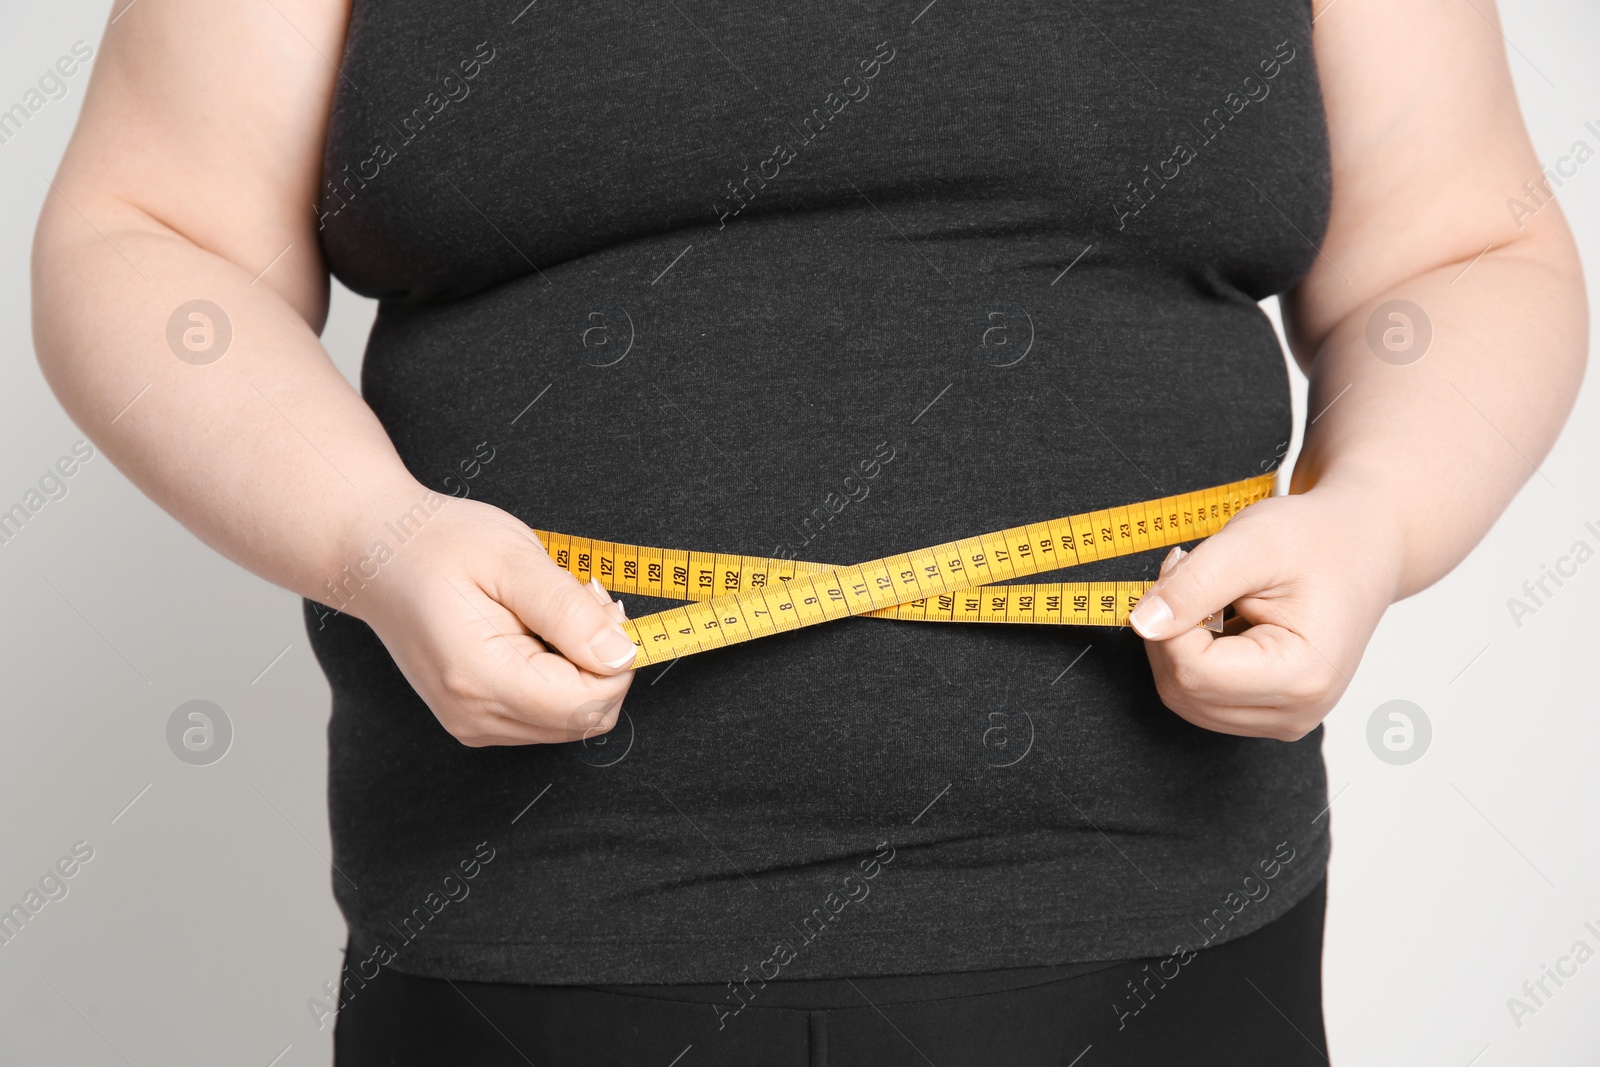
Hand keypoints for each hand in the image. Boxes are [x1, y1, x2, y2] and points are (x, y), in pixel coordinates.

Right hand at [342, 489, 637, 746]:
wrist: (374, 553)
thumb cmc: (435, 544)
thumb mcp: (512, 557)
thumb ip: (569, 612)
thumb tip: (623, 655)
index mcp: (482, 678)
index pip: (590, 702)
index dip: (616, 655)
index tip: (596, 601)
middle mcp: (476, 716)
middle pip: (587, 717)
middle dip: (603, 659)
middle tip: (579, 596)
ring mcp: (474, 724)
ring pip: (573, 719)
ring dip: (582, 665)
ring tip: (551, 608)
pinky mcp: (478, 719)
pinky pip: (548, 714)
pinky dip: (561, 674)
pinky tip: (536, 630)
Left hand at [1127, 485, 1400, 740]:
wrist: (1363, 547)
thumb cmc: (1317, 539)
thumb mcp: (1250, 542)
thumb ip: (1193, 585)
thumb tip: (1142, 623)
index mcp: (1302, 676)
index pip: (1191, 671)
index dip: (1166, 619)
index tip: (1178, 566)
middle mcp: (1296, 712)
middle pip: (1183, 690)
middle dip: (1167, 631)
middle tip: (1187, 573)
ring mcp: (1283, 719)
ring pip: (1184, 697)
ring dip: (1177, 644)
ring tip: (1211, 595)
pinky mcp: (1268, 713)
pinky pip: (1200, 697)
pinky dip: (1191, 657)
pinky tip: (1219, 620)